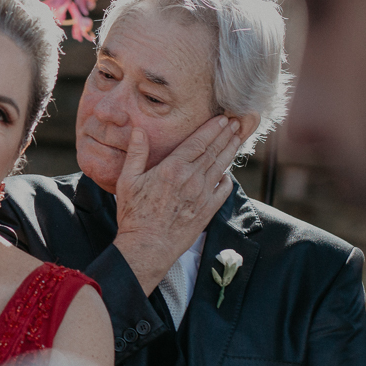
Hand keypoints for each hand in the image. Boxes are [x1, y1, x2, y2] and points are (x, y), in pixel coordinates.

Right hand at [113, 117, 240, 295]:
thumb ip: (136, 153)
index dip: (212, 129)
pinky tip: (228, 173)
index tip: (221, 119)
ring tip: (237, 139)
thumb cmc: (134, 214)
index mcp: (173, 168)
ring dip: (230, 151)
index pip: (198, 142)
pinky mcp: (208, 210)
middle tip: (235, 123)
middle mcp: (192, 179)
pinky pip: (223, 190)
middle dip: (225, 135)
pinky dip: (228, 178)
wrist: (148, 246)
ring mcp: (203, 195)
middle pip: (213, 151)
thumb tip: (139, 130)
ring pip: (221, 167)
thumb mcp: (128, 180)